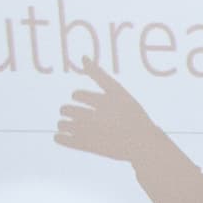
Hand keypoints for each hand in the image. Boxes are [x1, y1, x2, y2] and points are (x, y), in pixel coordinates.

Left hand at [53, 61, 172, 161]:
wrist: (144, 144)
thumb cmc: (131, 114)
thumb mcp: (118, 91)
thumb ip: (99, 75)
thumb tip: (82, 56)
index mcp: (105, 101)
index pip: (77, 95)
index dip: (77, 97)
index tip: (80, 99)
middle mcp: (99, 116)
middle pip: (68, 109)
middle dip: (67, 111)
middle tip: (69, 113)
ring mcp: (94, 132)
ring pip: (64, 124)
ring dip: (63, 124)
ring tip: (65, 124)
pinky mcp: (91, 146)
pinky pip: (67, 141)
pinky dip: (60, 138)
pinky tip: (58, 137)